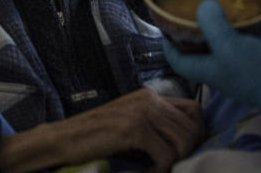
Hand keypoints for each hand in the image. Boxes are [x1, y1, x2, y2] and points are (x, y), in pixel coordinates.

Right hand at [0, 87, 204, 172]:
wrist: (64, 139)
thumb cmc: (96, 137)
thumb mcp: (131, 125)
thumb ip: (155, 127)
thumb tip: (185, 145)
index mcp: (150, 96)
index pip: (194, 110)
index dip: (197, 132)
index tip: (187, 152)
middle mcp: (149, 99)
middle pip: (193, 127)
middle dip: (189, 152)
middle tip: (172, 166)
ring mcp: (142, 112)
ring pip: (183, 141)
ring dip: (175, 162)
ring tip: (159, 171)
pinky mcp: (134, 128)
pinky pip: (166, 155)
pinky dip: (161, 170)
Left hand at [163, 0, 260, 143]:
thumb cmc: (256, 70)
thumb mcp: (228, 45)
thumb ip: (212, 25)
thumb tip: (204, 5)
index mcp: (207, 70)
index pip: (178, 60)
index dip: (168, 44)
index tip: (164, 23)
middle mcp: (220, 68)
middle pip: (198, 50)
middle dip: (192, 30)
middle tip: (189, 7)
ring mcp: (240, 64)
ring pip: (221, 42)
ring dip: (217, 25)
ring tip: (214, 3)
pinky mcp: (257, 57)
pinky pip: (243, 38)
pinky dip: (240, 25)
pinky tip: (243, 9)